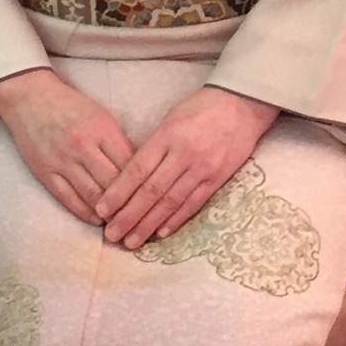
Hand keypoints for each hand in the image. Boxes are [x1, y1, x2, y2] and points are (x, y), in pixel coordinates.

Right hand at [0, 67, 132, 222]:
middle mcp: (83, 146)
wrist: (29, 97)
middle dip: (128, 204)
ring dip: (108, 213)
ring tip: (120, 223)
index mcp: (102, 129)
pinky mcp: (46, 172)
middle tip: (140, 218)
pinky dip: (84, 212)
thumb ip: (119, 142)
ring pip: (92, 195)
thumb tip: (140, 170)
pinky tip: (96, 220)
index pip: (129, 164)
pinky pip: (68, 199)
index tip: (151, 199)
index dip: (142, 185)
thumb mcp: (102, 116)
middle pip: (113, 183)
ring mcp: (63, 161)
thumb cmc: (70, 105)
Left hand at [94, 85, 279, 251]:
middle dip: (128, 216)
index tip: (102, 210)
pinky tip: (161, 233)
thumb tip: (132, 176)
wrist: (243, 103)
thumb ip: (154, 146)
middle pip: (151, 191)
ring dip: (149, 224)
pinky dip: (176, 220)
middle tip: (111, 234)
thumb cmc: (201, 107)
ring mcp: (202, 168)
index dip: (118, 193)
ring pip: (170, 202)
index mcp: (167, 136)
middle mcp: (183, 154)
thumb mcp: (170, 119)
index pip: (137, 170)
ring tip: (132, 241)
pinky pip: (194, 203)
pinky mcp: (218, 178)